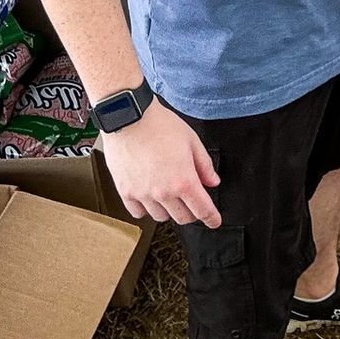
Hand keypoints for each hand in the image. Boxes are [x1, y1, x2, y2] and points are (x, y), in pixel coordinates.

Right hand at [98, 102, 221, 225]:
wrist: (129, 117)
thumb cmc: (159, 125)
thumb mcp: (191, 141)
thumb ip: (204, 165)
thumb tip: (212, 181)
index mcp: (184, 180)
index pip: (202, 210)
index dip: (211, 218)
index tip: (214, 221)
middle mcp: (163, 192)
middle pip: (183, 218)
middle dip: (192, 212)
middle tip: (191, 200)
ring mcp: (143, 194)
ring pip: (161, 217)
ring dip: (169, 210)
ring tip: (168, 193)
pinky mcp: (126, 192)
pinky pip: (138, 212)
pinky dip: (146, 208)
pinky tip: (149, 196)